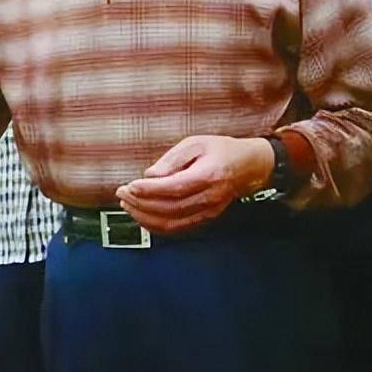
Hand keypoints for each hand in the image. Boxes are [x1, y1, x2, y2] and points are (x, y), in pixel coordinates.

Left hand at [114, 136, 271, 232]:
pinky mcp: (205, 218)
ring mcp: (208, 212)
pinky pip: (176, 228)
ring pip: (171, 223)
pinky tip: (142, 215)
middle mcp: (209, 198)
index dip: (149, 190)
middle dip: (141, 203)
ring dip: (145, 216)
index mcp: (209, 175)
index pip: (174, 188)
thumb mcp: (195, 143)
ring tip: (127, 204)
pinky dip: (155, 225)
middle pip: (169, 208)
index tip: (130, 186)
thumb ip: (172, 159)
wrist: (249, 166)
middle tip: (122, 193)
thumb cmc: (221, 150)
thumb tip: (150, 176)